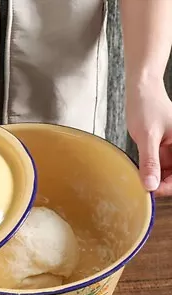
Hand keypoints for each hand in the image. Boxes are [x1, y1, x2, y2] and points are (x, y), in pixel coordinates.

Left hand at [126, 78, 171, 196]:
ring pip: (166, 173)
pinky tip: (139, 169)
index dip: (167, 186)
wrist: (141, 92)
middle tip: (142, 187)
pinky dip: (148, 170)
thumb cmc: (147, 107)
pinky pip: (158, 165)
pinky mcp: (163, 148)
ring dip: (153, 177)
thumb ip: (150, 162)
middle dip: (160, 183)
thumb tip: (150, 185)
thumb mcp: (147, 137)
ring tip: (138, 177)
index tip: (150, 191)